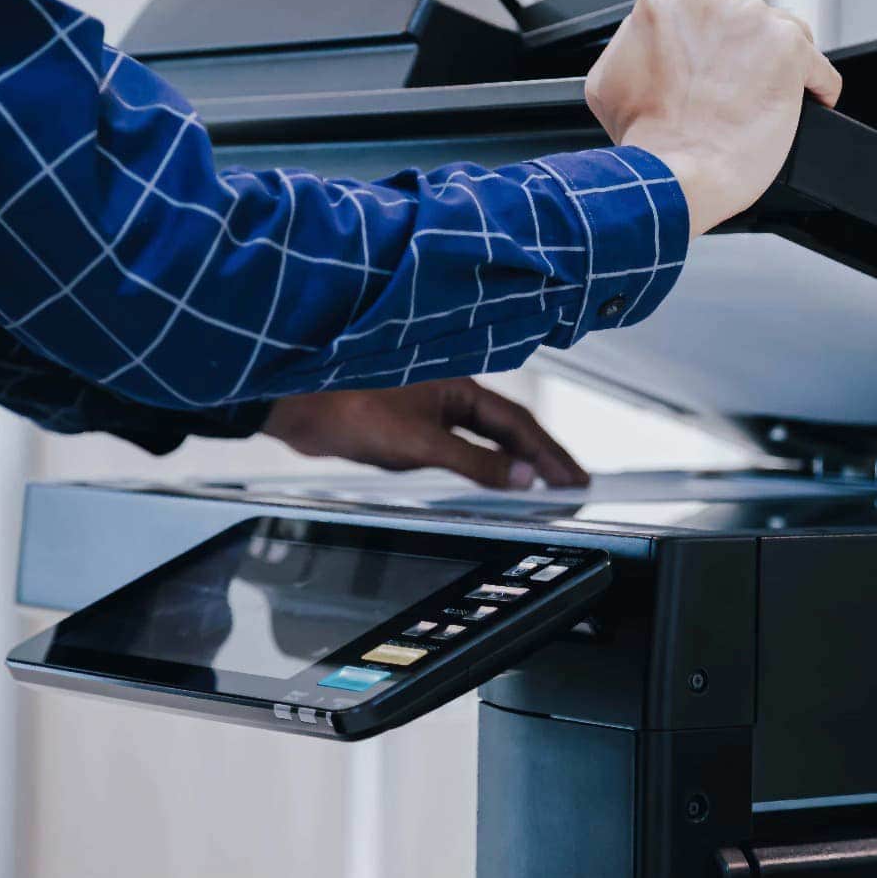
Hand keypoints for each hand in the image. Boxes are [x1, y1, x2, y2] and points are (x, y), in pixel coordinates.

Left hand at [261, 379, 587, 489]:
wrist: (301, 407)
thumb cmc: (351, 407)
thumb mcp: (421, 443)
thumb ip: (474, 464)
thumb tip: (518, 478)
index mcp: (460, 390)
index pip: (519, 426)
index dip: (551, 454)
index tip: (575, 477)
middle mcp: (449, 398)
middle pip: (508, 432)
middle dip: (541, 459)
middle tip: (570, 484)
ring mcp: (430, 414)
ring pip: (484, 442)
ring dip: (512, 463)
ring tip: (539, 487)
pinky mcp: (409, 431)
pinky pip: (458, 451)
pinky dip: (480, 467)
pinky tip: (485, 483)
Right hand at [584, 0, 840, 237]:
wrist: (672, 175)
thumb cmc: (643, 139)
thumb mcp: (607, 82)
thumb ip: (631, 48)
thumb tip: (647, 49)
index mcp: (664, 3)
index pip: (701, 12)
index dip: (707, 46)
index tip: (708, 73)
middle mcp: (711, 0)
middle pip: (743, 18)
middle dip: (743, 50)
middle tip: (732, 92)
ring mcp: (755, 22)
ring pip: (783, 34)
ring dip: (777, 65)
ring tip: (764, 102)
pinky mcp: (792, 51)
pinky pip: (819, 70)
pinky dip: (816, 90)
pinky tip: (805, 108)